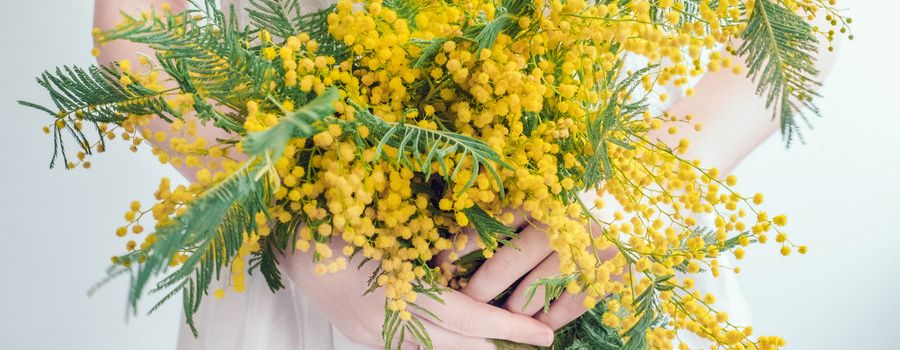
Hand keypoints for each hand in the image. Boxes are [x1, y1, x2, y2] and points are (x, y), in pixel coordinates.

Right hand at [281, 240, 554, 349]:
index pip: (466, 317)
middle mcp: (385, 319)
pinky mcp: (359, 332)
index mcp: (396, 288)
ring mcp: (368, 331)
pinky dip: (439, 343)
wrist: (280, 233)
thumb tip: (476, 239)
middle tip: (536, 342)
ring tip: (502, 342)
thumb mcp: (386, 215)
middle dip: (496, 345)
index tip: (543, 335)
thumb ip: (427, 234)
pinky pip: (408, 345)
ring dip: (468, 347)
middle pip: (453, 343)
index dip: (507, 327)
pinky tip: (458, 337)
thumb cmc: (333, 211)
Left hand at [454, 200, 616, 329]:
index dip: (463, 244)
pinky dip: (555, 316)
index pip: (493, 221)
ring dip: (518, 304)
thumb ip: (509, 208)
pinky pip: (576, 299)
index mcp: (543, 193)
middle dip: (485, 284)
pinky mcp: (612, 267)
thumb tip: (457, 241)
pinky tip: (539, 326)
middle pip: (513, 258)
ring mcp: (589, 244)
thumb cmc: (581, 197)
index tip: (440, 262)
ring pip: (542, 283)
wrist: (644, 203)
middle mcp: (564, 217)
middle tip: (467, 299)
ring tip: (503, 313)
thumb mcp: (546, 191)